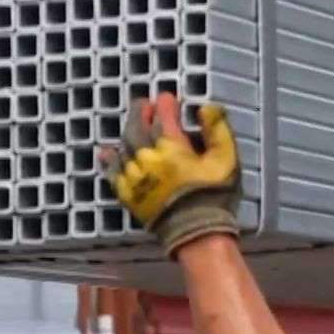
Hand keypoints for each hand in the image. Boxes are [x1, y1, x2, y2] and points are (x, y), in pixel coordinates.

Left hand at [98, 92, 241, 254]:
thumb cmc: (215, 196)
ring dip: (127, 132)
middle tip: (145, 105)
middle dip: (140, 112)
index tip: (168, 98)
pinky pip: (113, 173)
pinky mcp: (129, 195)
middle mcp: (148, 159)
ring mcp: (135, 177)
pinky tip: (107, 152)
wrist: (197, 235)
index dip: (165, 104)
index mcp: (172, 148)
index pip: (163, 116)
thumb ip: (217, 130)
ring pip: (123, 146)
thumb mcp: (226, 159)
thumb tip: (205, 108)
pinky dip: (109, 160)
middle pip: (136, 127)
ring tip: (133, 125)